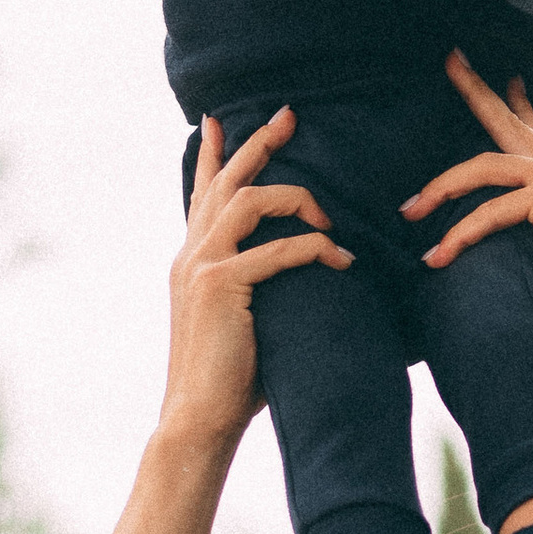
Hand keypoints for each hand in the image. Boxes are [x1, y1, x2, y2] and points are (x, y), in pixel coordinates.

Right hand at [163, 109, 347, 449]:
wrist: (198, 419)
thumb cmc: (231, 380)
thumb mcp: (244, 321)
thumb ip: (261, 290)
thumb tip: (311, 278)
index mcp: (192, 259)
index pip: (201, 194)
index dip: (213, 155)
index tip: (219, 120)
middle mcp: (191, 254)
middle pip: (226, 180)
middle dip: (259, 143)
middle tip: (289, 115)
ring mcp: (202, 266)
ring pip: (250, 201)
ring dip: (297, 199)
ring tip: (328, 217)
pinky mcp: (221, 285)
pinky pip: (277, 249)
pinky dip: (315, 248)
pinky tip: (341, 259)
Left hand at [403, 55, 532, 364]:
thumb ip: (530, 230)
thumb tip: (489, 235)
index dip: (516, 103)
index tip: (502, 77)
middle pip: (509, 121)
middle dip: (474, 90)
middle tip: (450, 59)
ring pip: (485, 168)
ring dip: (441, 189)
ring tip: (410, 211)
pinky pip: (489, 211)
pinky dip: (458, 235)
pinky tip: (437, 258)